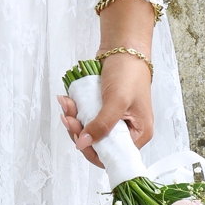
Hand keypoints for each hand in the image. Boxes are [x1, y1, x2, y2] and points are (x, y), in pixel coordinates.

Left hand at [59, 0, 154, 166]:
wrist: (123, 48)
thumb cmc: (128, 73)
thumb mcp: (116, 101)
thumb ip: (101, 125)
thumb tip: (83, 144)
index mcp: (139, 134)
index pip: (114, 155)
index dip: (93, 150)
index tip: (78, 138)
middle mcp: (127, 130)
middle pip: (97, 144)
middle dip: (79, 131)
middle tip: (68, 117)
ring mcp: (114, 120)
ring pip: (88, 130)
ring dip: (74, 119)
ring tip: (65, 104)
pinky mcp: (102, 110)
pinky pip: (85, 118)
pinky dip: (75, 111)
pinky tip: (67, 100)